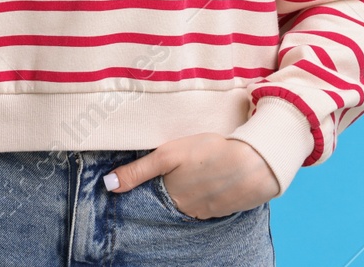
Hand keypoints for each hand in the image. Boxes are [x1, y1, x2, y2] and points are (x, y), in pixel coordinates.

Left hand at [102, 133, 279, 219]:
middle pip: (173, 202)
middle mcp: (189, 210)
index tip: (153, 178)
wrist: (255, 162)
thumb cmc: (209, 152)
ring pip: (193, 203)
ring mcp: (210, 210)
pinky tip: (213, 179)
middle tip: (179, 172)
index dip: (152, 187)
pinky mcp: (228, 206)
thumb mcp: (168, 155)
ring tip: (196, 174)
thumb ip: (138, 170)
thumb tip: (108, 185)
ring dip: (192, 192)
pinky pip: (212, 203)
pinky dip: (209, 193)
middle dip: (172, 190)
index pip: (154, 198)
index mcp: (173, 197)